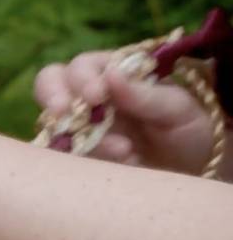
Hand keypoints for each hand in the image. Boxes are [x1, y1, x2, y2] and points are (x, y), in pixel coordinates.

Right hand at [35, 51, 230, 176]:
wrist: (190, 172)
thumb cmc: (188, 132)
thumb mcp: (179, 110)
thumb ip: (146, 94)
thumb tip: (110, 75)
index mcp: (112, 75)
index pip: (81, 66)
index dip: (82, 78)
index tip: (96, 95)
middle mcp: (87, 99)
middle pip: (49, 84)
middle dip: (53, 97)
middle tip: (64, 114)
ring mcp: (77, 129)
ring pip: (53, 124)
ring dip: (80, 138)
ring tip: (125, 152)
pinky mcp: (75, 158)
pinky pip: (62, 156)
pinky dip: (83, 162)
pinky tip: (122, 165)